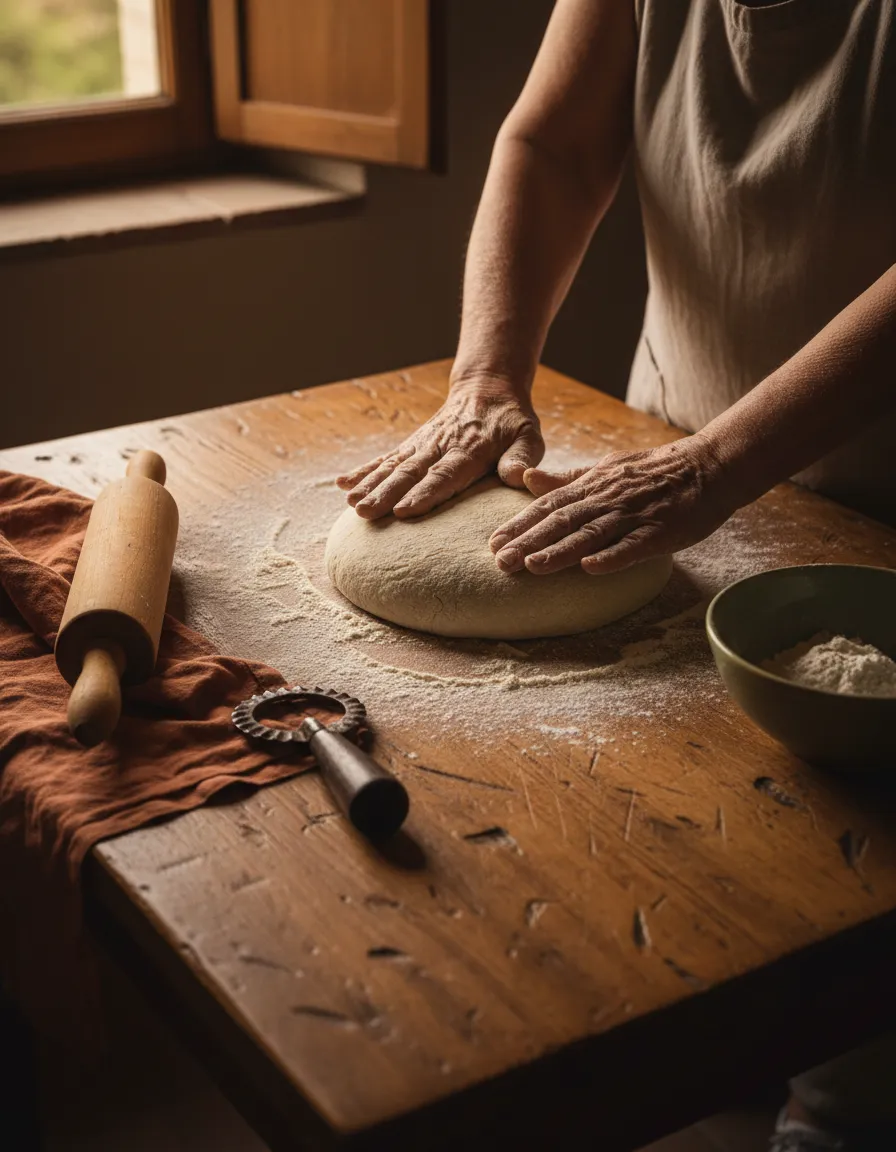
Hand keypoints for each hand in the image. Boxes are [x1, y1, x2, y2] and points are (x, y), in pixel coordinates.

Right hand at [337, 378, 543, 518]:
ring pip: (393, 467)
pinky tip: (342, 484)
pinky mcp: (411, 445)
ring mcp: (422, 445)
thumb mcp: (528, 436)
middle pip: (411, 473)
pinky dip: (363, 471)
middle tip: (366, 513)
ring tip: (352, 504)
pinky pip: (385, 458)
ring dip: (371, 485)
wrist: (488, 388)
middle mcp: (441, 447)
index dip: (425, 493)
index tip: (405, 510)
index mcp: (471, 450)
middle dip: (387, 494)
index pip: (446, 474)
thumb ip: (523, 457)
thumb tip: (517, 477)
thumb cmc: (512, 423)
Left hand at [489, 435, 731, 574]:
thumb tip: (527, 479)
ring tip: (532, 566)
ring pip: (591, 534)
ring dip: (561, 551)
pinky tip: (591, 569)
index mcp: (593, 485)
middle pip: (562, 521)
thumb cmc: (655, 471)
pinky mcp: (660, 531)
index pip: (549, 505)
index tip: (493, 541)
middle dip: (529, 541)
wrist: (709, 466)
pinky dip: (612, 557)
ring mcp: (633, 515)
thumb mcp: (606, 468)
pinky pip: (633, 546)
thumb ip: (567, 479)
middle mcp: (607, 499)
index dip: (520, 524)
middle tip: (500, 561)